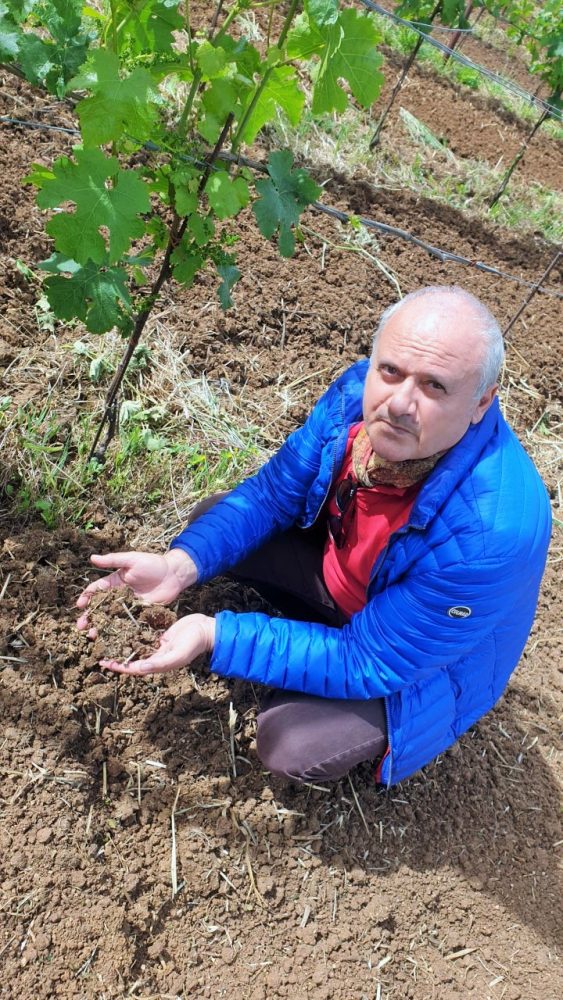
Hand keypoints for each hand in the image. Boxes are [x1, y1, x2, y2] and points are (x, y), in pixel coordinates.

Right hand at [76, 548, 196, 629]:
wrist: (174, 574)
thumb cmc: (153, 563)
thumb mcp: (131, 560)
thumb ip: (113, 560)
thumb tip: (92, 557)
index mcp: (114, 582)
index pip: (96, 590)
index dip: (86, 597)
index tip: (79, 605)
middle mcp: (119, 596)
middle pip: (100, 608)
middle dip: (89, 617)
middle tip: (80, 626)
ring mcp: (128, 606)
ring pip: (111, 618)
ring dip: (101, 627)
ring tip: (92, 635)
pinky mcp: (139, 614)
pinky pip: (126, 623)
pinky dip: (118, 631)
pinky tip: (111, 639)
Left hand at [99, 614, 215, 675]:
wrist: (206, 629)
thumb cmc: (194, 643)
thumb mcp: (178, 654)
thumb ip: (160, 662)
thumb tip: (141, 668)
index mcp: (158, 664)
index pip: (134, 667)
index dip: (119, 666)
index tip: (104, 662)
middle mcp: (155, 656)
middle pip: (131, 657)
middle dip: (116, 656)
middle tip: (99, 651)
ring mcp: (157, 645)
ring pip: (135, 646)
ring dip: (122, 644)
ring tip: (107, 639)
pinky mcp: (159, 635)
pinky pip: (143, 635)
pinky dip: (132, 633)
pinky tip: (122, 627)